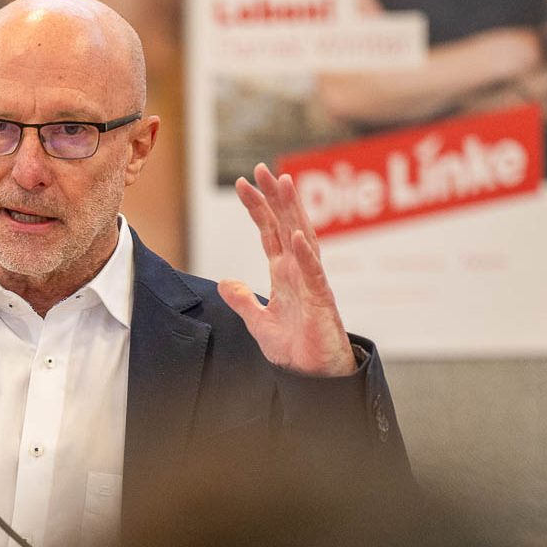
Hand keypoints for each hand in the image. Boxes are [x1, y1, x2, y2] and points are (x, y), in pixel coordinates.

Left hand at [217, 163, 354, 376]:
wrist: (315, 378)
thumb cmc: (295, 349)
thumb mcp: (259, 322)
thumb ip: (243, 301)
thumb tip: (225, 281)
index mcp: (284, 273)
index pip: (268, 231)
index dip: (257, 207)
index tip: (242, 183)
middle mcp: (299, 271)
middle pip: (286, 224)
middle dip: (274, 196)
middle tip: (261, 168)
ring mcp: (311, 284)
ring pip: (303, 239)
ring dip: (293, 211)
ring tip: (284, 184)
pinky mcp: (321, 303)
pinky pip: (314, 275)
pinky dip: (306, 255)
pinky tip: (297, 236)